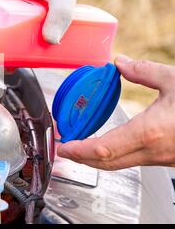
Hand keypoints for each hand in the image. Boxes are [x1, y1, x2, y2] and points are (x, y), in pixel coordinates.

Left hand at [58, 55, 174, 169]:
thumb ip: (144, 71)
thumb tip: (122, 63)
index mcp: (148, 132)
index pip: (102, 149)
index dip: (78, 150)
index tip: (63, 147)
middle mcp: (152, 151)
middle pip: (106, 163)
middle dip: (81, 157)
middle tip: (65, 149)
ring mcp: (161, 159)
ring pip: (120, 164)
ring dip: (97, 158)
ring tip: (81, 146)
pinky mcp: (168, 159)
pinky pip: (134, 161)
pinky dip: (115, 156)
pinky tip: (111, 144)